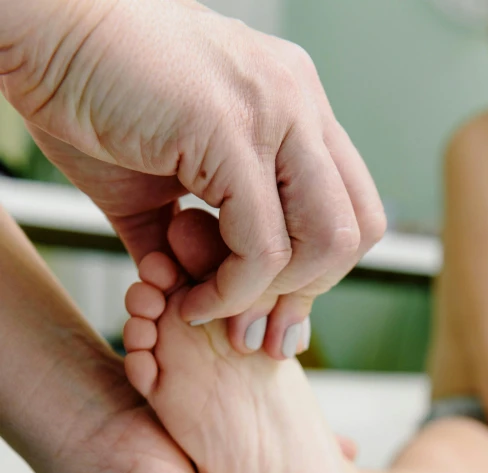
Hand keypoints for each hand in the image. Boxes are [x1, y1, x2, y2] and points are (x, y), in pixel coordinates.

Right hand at [2, 0, 384, 357]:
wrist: (40, 38)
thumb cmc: (94, 101)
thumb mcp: (161, 185)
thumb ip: (197, 240)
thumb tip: (208, 299)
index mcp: (294, 108)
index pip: (351, 209)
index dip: (319, 277)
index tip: (270, 318)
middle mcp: (298, 102)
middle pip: (356, 230)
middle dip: (306, 296)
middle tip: (251, 328)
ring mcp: (272, 109)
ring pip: (324, 241)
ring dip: (268, 299)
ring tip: (211, 310)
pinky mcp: (230, 130)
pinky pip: (260, 246)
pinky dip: (230, 294)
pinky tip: (192, 300)